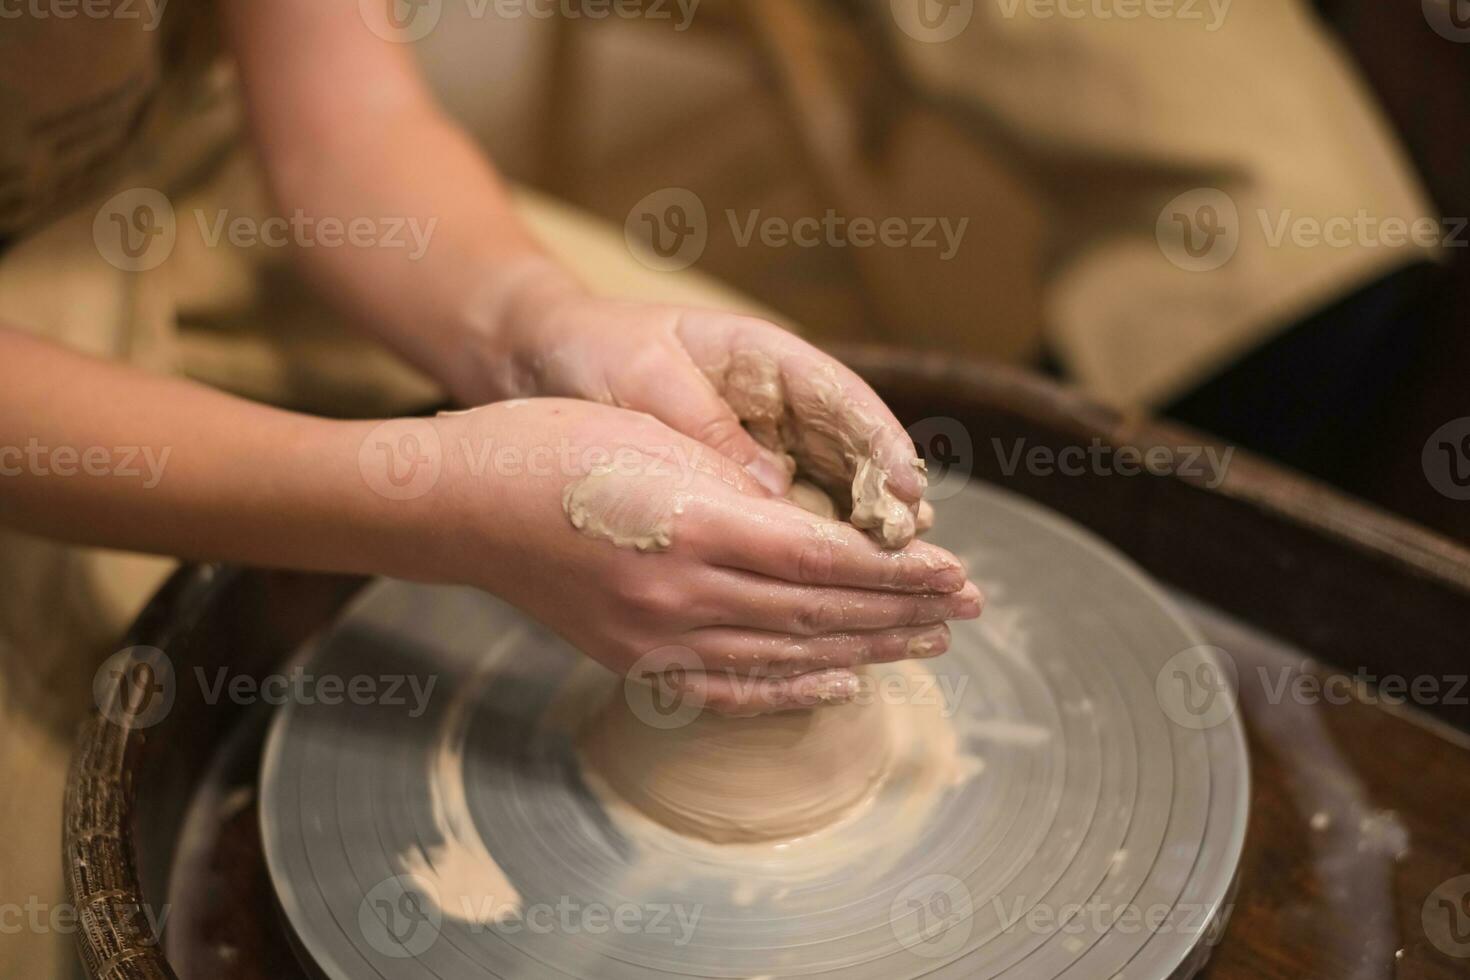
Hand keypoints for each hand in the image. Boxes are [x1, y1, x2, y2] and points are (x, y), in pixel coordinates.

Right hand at [426, 399, 979, 714]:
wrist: (462, 503)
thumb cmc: (551, 443)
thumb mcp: (654, 436)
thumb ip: (738, 482)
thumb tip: (815, 528)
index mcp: (696, 523)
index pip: (827, 558)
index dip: (899, 571)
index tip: (957, 571)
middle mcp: (684, 592)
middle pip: (819, 610)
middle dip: (903, 611)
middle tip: (970, 608)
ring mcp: (656, 636)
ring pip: (785, 652)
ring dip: (864, 650)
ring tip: (925, 645)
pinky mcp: (635, 658)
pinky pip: (727, 687)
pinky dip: (789, 690)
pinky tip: (837, 687)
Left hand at [489, 279, 930, 548]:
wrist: (539, 359)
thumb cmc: (595, 352)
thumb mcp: (647, 378)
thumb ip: (710, 430)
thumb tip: (775, 496)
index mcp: (768, 357)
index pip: (847, 402)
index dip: (883, 450)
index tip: (906, 494)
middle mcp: (778, 405)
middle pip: (854, 458)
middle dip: (889, 508)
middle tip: (921, 559)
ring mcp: (763, 446)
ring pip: (830, 497)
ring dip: (862, 543)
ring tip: (898, 590)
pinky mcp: (739, 487)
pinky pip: (788, 524)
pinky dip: (811, 558)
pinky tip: (831, 598)